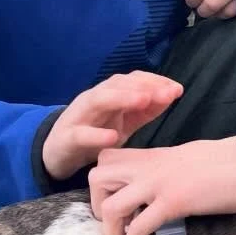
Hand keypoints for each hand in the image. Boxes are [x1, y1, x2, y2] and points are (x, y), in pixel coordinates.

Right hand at [40, 71, 182, 181]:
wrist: (59, 154)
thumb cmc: (96, 134)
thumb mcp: (125, 122)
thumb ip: (147, 109)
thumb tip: (173, 93)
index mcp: (110, 94)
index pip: (132, 80)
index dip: (154, 81)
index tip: (176, 89)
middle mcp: (94, 99)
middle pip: (117, 84)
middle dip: (142, 86)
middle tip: (165, 93)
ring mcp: (79, 116)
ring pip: (98, 99)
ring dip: (121, 98)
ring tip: (143, 101)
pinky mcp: (67, 137)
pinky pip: (81, 134)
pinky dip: (97, 135)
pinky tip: (113, 137)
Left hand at [90, 138, 235, 234]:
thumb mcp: (195, 159)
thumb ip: (174, 169)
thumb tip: (168, 186)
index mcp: (157, 155)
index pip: (110, 158)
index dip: (104, 183)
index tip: (117, 205)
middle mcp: (151, 166)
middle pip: (97, 177)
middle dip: (96, 206)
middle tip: (115, 227)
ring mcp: (160, 182)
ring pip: (109, 206)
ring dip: (109, 233)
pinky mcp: (174, 201)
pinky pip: (138, 228)